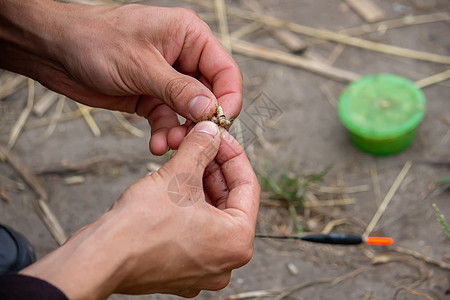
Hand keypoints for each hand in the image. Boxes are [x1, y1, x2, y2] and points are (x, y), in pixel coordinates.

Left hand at [0, 1, 241, 154]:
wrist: (54, 51)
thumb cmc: (95, 41)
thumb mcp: (141, 66)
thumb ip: (179, 90)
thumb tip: (212, 111)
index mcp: (189, 36)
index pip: (225, 71)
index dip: (228, 99)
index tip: (221, 125)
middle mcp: (183, 57)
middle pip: (210, 94)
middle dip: (202, 120)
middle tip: (193, 141)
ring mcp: (167, 79)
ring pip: (188, 112)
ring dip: (181, 131)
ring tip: (169, 144)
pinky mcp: (150, 96)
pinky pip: (167, 118)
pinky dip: (164, 132)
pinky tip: (156, 145)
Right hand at [20, 121, 259, 298]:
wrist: (100, 259)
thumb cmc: (140, 225)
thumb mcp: (178, 175)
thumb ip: (201, 147)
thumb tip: (212, 130)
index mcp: (237, 242)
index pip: (248, 186)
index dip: (233, 154)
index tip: (219, 136)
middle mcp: (227, 261)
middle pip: (230, 201)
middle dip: (215, 168)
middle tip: (202, 144)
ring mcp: (205, 269)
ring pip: (212, 215)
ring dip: (201, 185)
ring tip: (187, 160)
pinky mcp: (184, 271)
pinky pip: (197, 231)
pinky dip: (190, 207)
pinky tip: (176, 186)